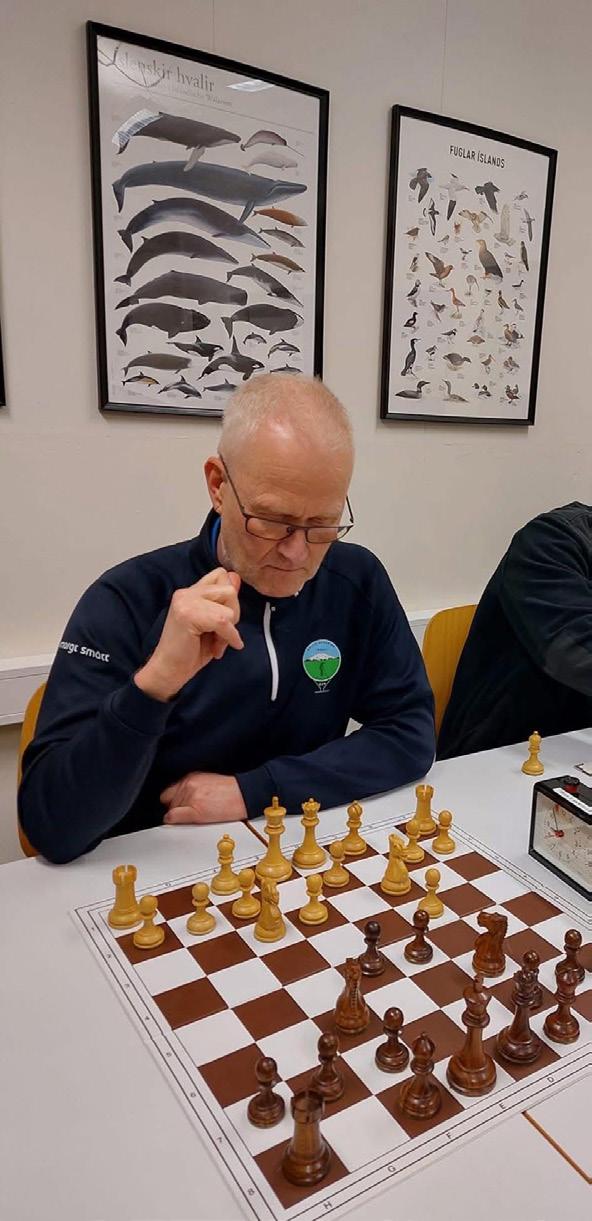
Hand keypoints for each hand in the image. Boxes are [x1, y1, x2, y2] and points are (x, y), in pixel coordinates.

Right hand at [135, 568, 242, 701]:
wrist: (168, 672)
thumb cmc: (189, 652)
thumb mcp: (213, 624)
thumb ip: (222, 601)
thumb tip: (236, 578)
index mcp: (190, 592)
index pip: (221, 575)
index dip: (229, 599)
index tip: (223, 621)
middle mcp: (186, 592)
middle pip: (229, 589)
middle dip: (233, 614)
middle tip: (221, 635)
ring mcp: (185, 601)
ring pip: (229, 605)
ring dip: (229, 628)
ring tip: (216, 643)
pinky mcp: (188, 614)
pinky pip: (223, 620)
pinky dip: (228, 637)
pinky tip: (218, 650)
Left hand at [161, 772, 246, 823]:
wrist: (245, 795)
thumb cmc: (231, 791)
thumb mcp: (207, 782)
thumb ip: (192, 787)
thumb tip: (181, 797)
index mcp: (191, 777)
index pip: (169, 790)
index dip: (171, 800)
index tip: (174, 805)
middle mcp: (189, 785)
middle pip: (168, 801)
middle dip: (174, 807)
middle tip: (186, 812)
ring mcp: (191, 797)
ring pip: (171, 810)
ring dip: (178, 815)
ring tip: (194, 815)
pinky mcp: (195, 810)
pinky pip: (173, 817)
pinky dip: (172, 821)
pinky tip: (178, 822)